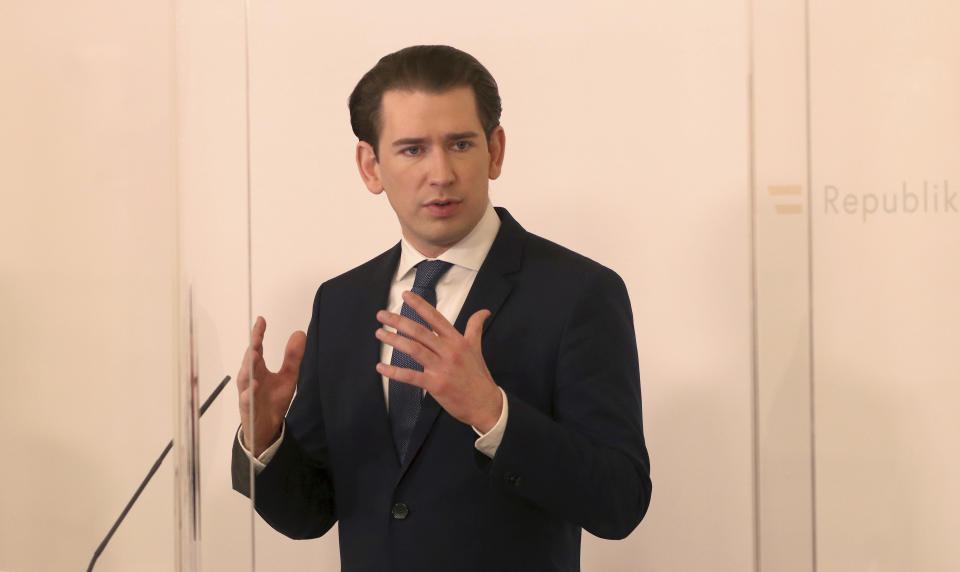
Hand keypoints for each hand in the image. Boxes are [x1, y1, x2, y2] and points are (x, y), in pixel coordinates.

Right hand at [237, 316, 305, 456]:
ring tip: (255, 354)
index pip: (257, 348)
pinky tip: (255, 384)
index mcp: (259, 369)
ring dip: (248, 366)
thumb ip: (293, 357)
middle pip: (249, 360)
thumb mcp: (289, 377)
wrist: (268, 428)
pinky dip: (249, 392)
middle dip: (252, 347)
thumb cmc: (273, 401)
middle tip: (258, 336)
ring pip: (245, 377)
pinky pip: (246, 400)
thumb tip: (299, 333)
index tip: (261, 320)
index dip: (258, 334)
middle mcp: (251, 378)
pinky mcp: (248, 408)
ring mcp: (248, 393)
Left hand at [375, 291, 502, 432]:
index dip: (419, 305)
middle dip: (398, 321)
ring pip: (413, 349)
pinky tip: (381, 367)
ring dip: (394, 340)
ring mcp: (441, 368)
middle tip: (381, 315)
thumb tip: (484, 311)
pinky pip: (411, 376)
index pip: (435, 318)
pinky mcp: (435, 385)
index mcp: (457, 340)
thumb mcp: (476, 348)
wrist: (485, 403)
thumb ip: (475, 327)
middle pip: (419, 331)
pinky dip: (394, 372)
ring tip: (380, 333)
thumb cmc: (478, 375)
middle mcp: (448, 351)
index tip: (405, 295)